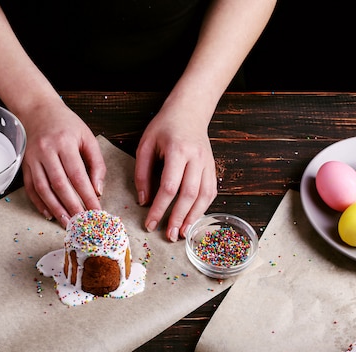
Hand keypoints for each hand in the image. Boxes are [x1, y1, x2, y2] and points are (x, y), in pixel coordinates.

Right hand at [21, 98, 105, 226]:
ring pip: (43, 189)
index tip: (96, 211)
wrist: (38, 110)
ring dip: (55, 208)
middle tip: (82, 222)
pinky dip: (39, 203)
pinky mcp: (24, 164)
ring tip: (67, 222)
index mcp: (65, 142)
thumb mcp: (87, 137)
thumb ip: (96, 163)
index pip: (78, 175)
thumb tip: (97, 190)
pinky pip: (30, 187)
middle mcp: (46, 151)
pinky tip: (49, 213)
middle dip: (72, 206)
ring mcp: (32, 158)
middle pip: (59, 184)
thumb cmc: (67, 125)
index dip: (87, 196)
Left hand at [134, 108, 216, 241]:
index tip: (150, 223)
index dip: (160, 208)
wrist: (189, 111)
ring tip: (182, 233)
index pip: (169, 186)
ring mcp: (208, 162)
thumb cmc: (164, 127)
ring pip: (204, 195)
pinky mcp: (213, 167)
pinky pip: (211, 191)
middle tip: (168, 235)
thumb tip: (143, 201)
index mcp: (177, 150)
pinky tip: (193, 218)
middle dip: (178, 218)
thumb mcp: (145, 145)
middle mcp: (196, 158)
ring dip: (194, 217)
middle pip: (189, 194)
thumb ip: (142, 174)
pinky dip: (203, 207)